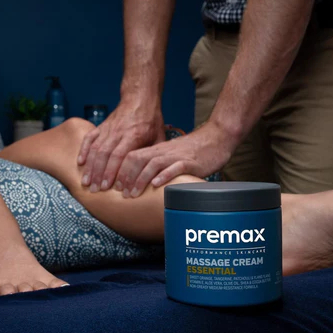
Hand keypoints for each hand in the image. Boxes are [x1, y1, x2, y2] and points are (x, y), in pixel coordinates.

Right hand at [78, 101, 164, 191]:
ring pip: (95, 149)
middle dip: (98, 174)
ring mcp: (108, 129)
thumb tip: (153, 174)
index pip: (120, 156)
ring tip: (86, 182)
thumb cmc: (152, 120)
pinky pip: (89, 138)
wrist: (141, 99)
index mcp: (133, 135)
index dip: (113, 172)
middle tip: (95, 190)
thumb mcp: (158, 136)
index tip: (109, 187)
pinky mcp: (102, 126)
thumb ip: (153, 154)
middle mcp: (118, 132)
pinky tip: (80, 162)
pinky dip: (83, 150)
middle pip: (105, 155)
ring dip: (90, 166)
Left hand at [115, 121, 237, 196]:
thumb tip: (147, 180)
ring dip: (140, 179)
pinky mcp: (190, 162)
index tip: (115, 187)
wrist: (217, 138)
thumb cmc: (195, 150)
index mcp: (159, 149)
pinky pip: (175, 167)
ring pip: (153, 164)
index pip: (133, 156)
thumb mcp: (173, 155)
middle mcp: (165, 151)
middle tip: (121, 194)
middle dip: (126, 177)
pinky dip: (164, 175)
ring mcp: (177, 156)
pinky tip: (156, 184)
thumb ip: (161, 164)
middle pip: (138, 160)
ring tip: (133, 194)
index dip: (121, 171)